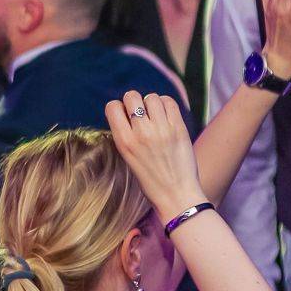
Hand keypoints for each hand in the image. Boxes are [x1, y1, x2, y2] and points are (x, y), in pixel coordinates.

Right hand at [105, 90, 203, 219]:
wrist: (175, 194)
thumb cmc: (150, 180)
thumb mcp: (128, 158)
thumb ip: (126, 135)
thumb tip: (128, 112)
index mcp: (124, 141)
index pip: (112, 107)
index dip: (117, 108)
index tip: (123, 116)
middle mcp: (141, 132)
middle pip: (131, 96)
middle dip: (134, 101)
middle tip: (140, 113)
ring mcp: (161, 129)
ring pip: (151, 97)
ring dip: (151, 103)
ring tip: (155, 115)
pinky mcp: (178, 128)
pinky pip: (169, 102)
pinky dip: (165, 104)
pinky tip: (165, 115)